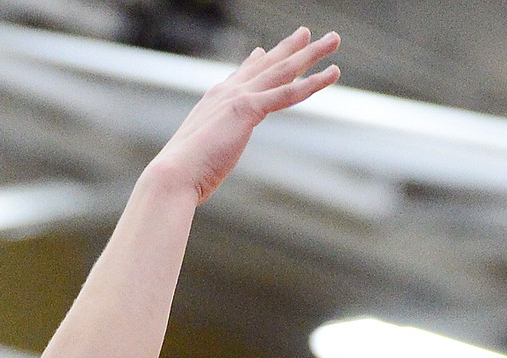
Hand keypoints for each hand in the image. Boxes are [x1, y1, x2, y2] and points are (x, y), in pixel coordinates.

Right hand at [154, 27, 340, 205]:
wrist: (173, 175)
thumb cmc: (182, 176)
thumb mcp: (198, 155)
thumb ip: (207, 149)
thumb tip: (202, 162)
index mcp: (213, 102)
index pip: (240, 77)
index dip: (256, 63)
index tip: (264, 51)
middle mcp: (226, 92)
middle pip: (266, 66)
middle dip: (289, 48)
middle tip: (307, 33)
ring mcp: (238, 97)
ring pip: (283, 71)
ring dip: (311, 54)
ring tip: (333, 40)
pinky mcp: (248, 109)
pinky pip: (288, 93)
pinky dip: (312, 83)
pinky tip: (332, 73)